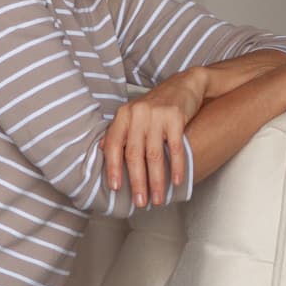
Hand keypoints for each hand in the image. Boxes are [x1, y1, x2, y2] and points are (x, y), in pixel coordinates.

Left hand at [104, 75, 201, 207]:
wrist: (184, 84)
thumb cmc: (156, 104)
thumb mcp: (133, 114)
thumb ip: (119, 131)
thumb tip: (101, 150)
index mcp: (123, 116)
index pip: (113, 146)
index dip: (113, 168)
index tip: (116, 188)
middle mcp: (137, 115)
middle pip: (134, 155)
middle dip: (137, 182)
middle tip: (140, 202)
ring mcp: (157, 116)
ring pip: (154, 155)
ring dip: (156, 180)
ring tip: (158, 198)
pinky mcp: (176, 118)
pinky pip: (176, 148)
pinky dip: (177, 167)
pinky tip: (177, 181)